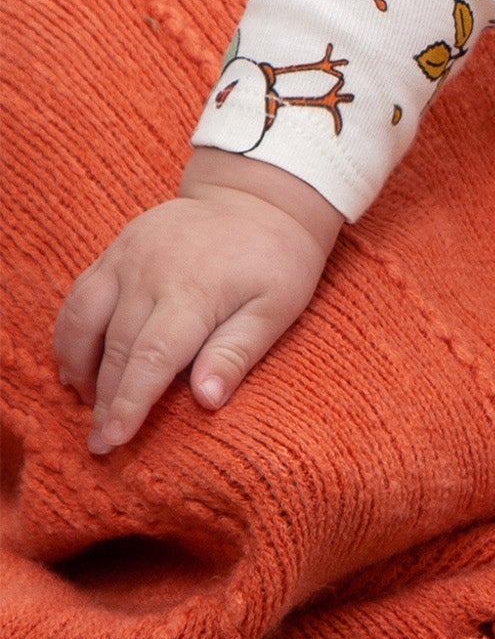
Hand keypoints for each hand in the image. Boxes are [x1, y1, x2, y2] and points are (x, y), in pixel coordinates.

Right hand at [52, 148, 343, 453]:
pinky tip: (78, 362)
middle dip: (105, 400)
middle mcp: (152, 271)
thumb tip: (207, 400)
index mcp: (195, 289)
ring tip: (88, 403)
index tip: (114, 440)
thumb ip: (239, 350)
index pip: (151, 358)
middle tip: (100, 443)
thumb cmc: (277, 258)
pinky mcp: (118, 247)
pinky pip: (80, 294)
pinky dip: (71, 332)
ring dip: (79, 366)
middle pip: (116, 347)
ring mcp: (129, 255)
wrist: (261, 196)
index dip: (129, 402)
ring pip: (84, 319)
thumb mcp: (278, 305)